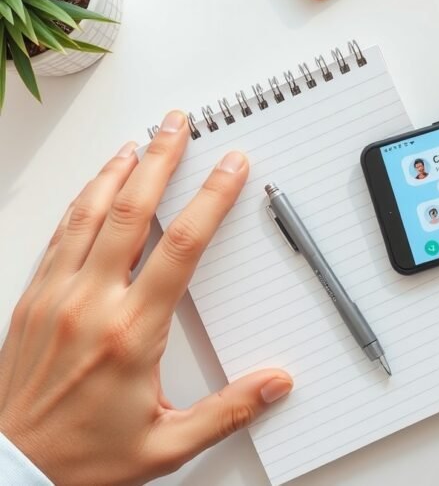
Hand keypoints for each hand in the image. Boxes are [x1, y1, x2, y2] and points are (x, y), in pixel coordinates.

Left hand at [0, 112, 292, 484]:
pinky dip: (82, 200)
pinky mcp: (32, 298)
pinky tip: (95, 186)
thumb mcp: (167, 444)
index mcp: (132, 332)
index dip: (211, 198)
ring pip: (90, 213)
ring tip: (139, 141)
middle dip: (160, 159)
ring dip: (118, 170)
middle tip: (177, 125)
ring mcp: (56, 295)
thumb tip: (276, 384)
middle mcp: (91, 303)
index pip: (182, 246)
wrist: (10, 467)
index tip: (229, 166)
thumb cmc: (83, 457)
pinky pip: (60, 233)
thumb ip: (228, 410)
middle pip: (132, 211)